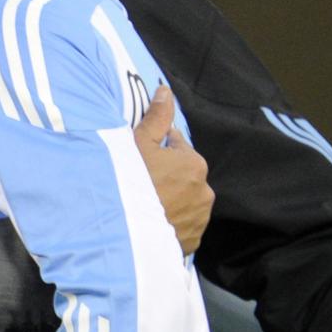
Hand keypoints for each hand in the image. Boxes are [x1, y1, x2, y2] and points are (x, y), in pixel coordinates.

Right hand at [133, 86, 213, 254]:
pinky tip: (152, 219)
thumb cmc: (131, 180)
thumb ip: (157, 116)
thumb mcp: (139, 142)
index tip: (140, 156)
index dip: (156, 148)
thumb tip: (166, 90)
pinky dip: (171, 220)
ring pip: (184, 200)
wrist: (126, 230)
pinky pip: (182, 223)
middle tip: (139, 180)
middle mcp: (205, 191)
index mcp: (194, 163)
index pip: (176, 146)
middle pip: (182, 174)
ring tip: (145, 201)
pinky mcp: (192, 240)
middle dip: (166, 174)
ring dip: (170, 198)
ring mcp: (199, 218)